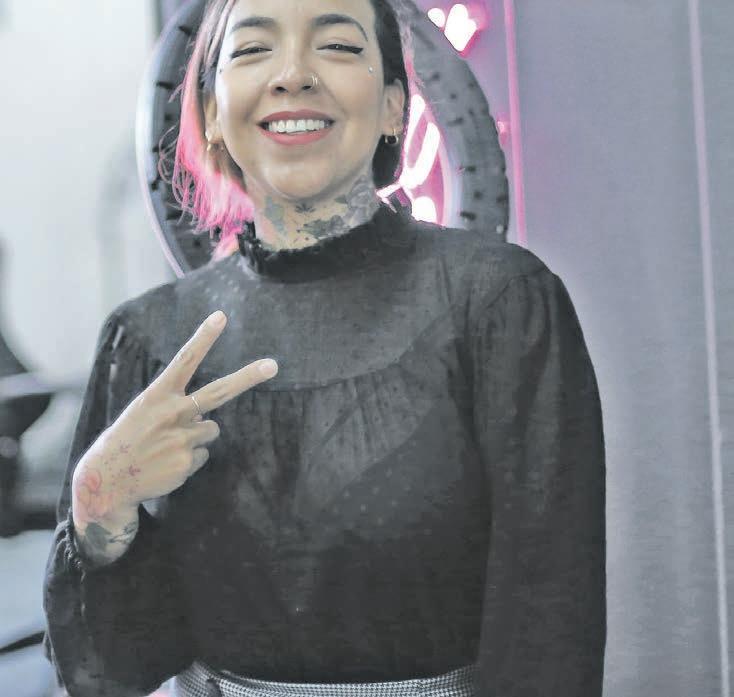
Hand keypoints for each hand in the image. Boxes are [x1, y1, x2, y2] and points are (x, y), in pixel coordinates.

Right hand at [72, 310, 277, 523]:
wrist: (107, 480)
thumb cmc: (128, 440)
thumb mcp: (144, 412)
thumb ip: (177, 408)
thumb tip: (208, 419)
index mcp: (158, 395)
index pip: (185, 360)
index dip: (203, 337)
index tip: (221, 316)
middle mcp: (173, 412)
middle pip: (219, 391)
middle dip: (248, 377)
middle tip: (272, 365)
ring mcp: (182, 438)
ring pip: (211, 430)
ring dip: (196, 438)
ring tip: (166, 447)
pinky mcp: (187, 461)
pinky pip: (202, 455)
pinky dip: (188, 460)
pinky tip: (166, 464)